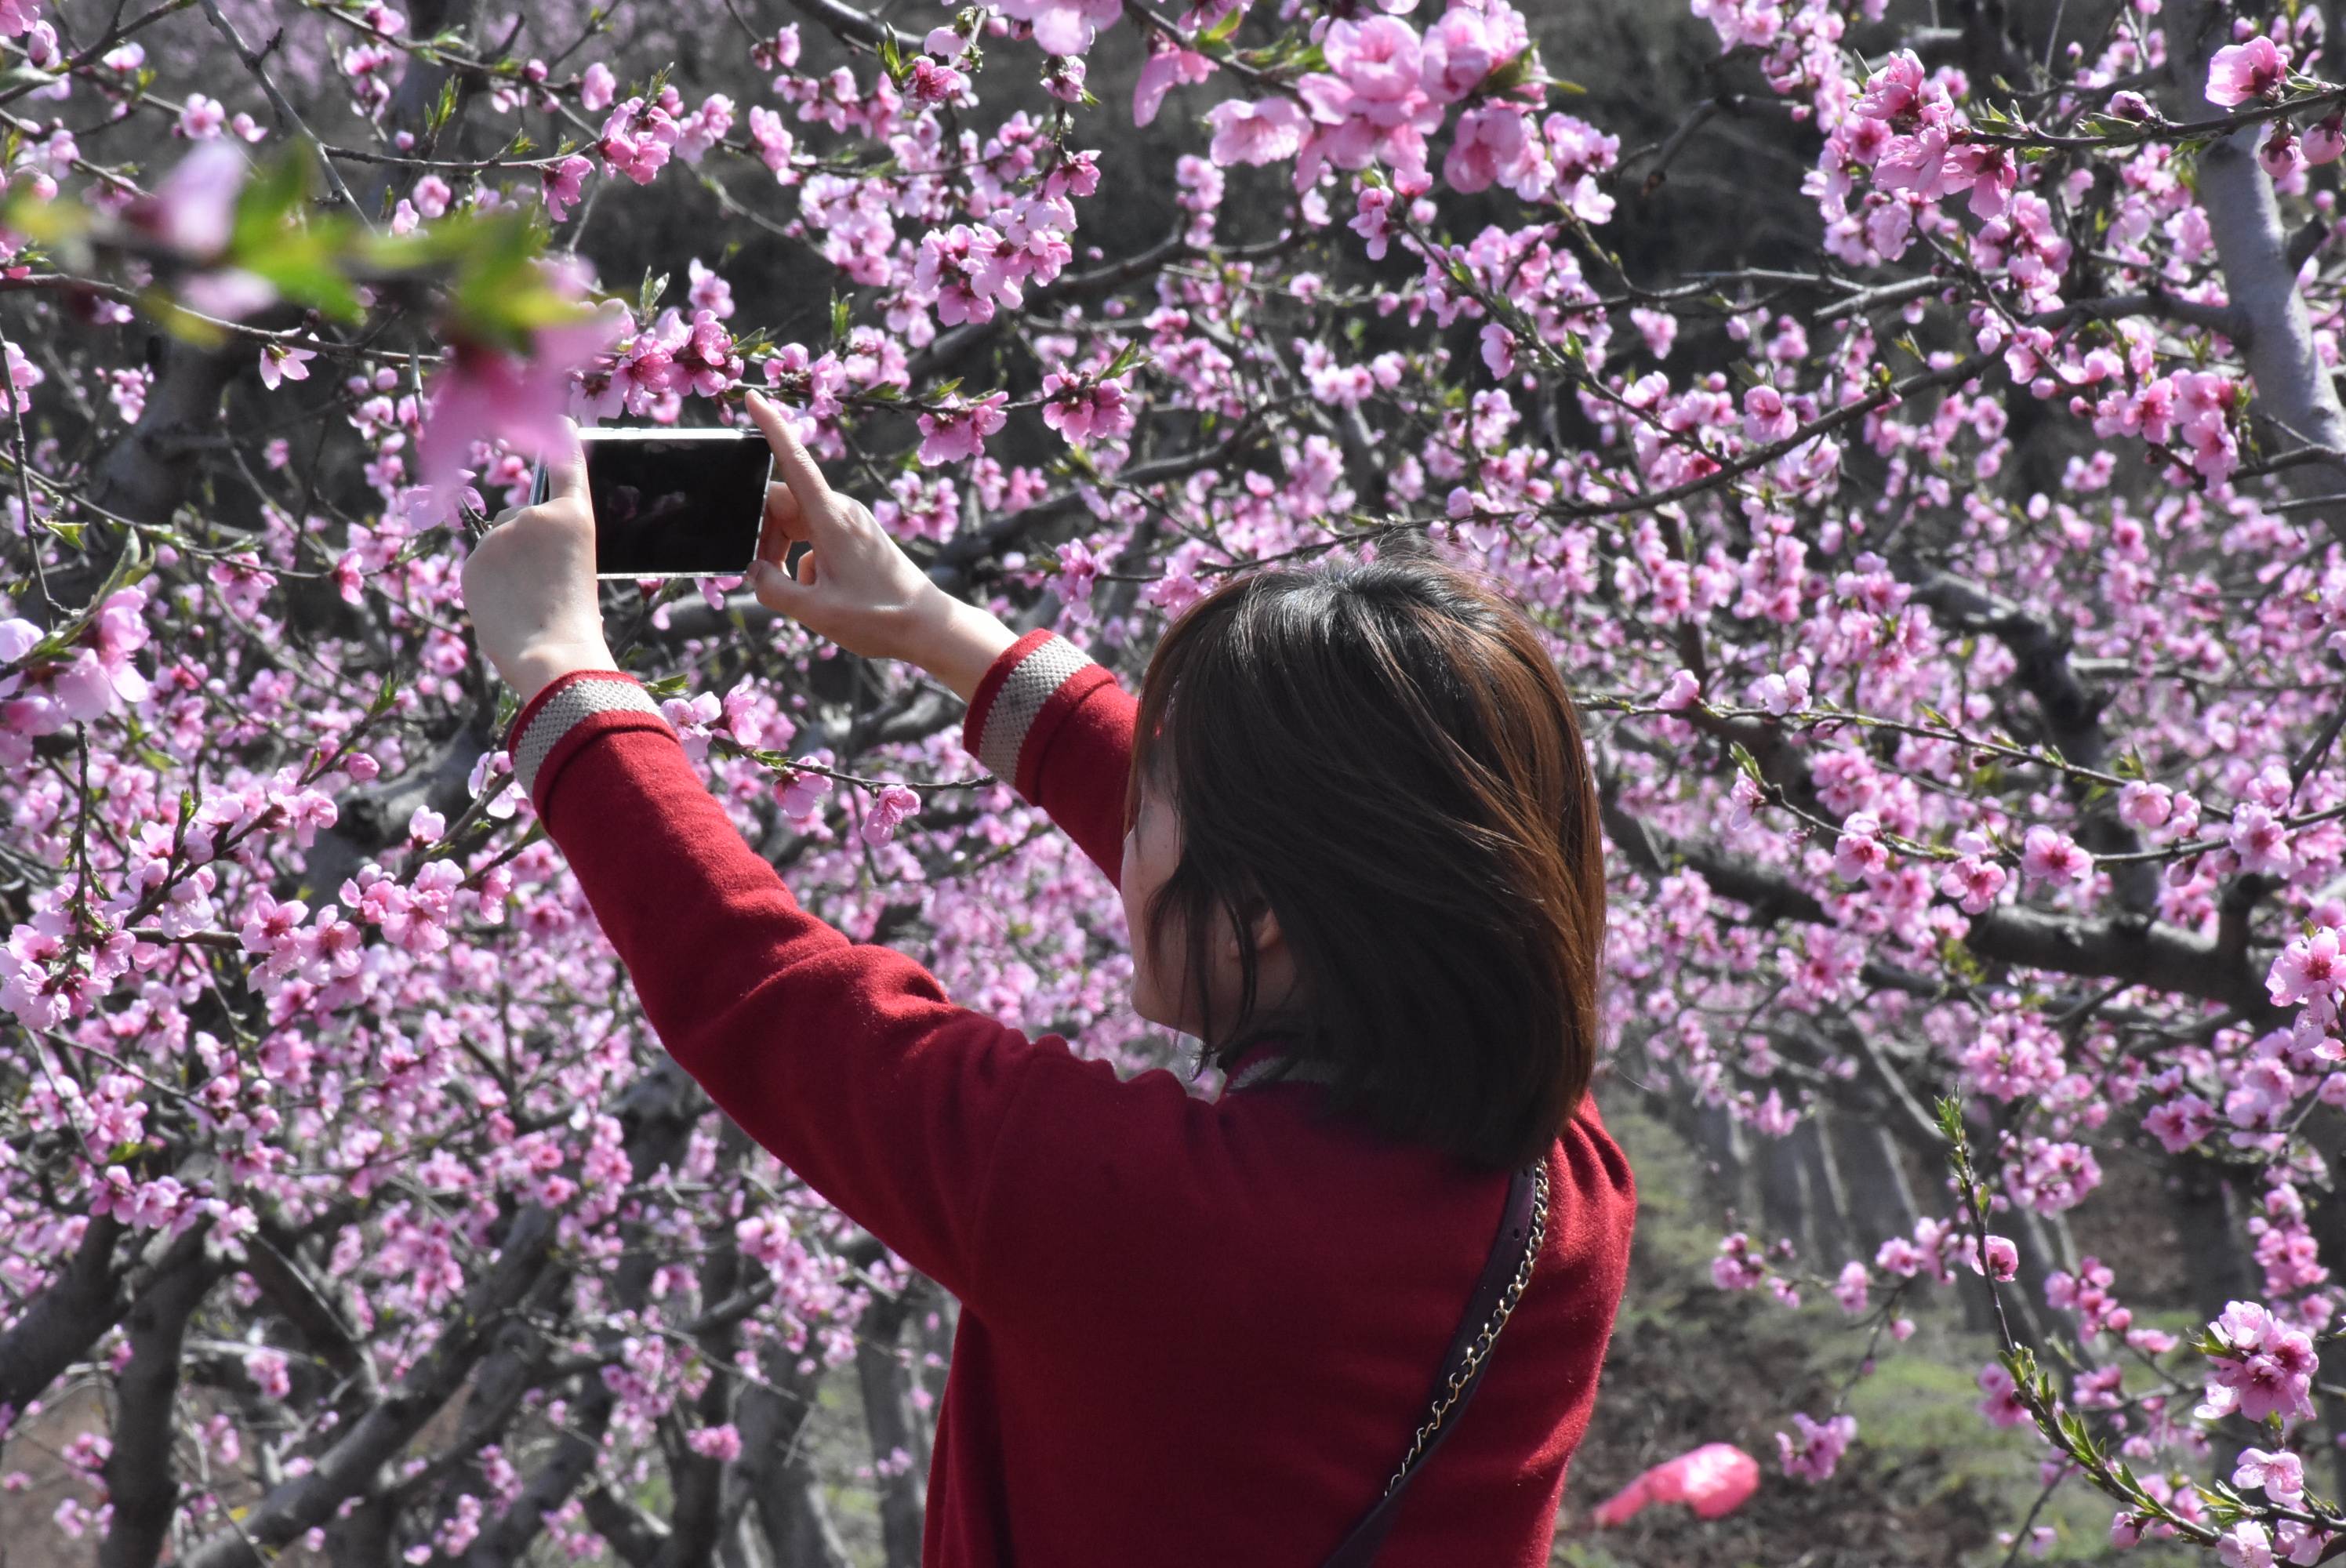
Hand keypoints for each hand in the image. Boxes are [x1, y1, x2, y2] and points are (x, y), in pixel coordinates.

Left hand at [460, 420, 616, 703]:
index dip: (562, 440)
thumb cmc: (576, 622)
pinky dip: (489, 584)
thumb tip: (515, 545)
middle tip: (543, 583)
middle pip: (520, 515)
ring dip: (507, 565)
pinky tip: (506, 607)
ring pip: (498, 542)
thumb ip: (551, 544)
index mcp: (574, 517)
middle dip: (525, 540)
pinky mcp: (473, 560)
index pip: (566, 466)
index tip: (560, 421)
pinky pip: (480, 566)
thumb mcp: (578, 570)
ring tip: (526, 602)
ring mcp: (499, 536)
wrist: (553, 654)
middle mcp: (534, 515)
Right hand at [742, 389, 1014, 701]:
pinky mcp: (857, 537)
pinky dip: (804, 563)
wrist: (929, 627)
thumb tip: (756, 572)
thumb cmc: (878, 618)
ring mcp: (851, 523)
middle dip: (762, 533)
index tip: (752, 396)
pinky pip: (814, 539)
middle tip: (764, 575)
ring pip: (796, 522)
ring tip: (795, 591)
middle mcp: (841, 511)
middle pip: (781, 503)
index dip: (771, 427)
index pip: (794, 460)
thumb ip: (772, 589)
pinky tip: (819, 594)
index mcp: (831, 518)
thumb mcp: (815, 611)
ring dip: (782, 551)